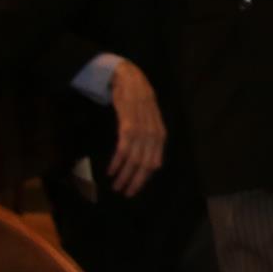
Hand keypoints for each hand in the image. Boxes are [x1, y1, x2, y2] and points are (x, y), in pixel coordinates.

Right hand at [105, 58, 166, 197]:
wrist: (130, 79)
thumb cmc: (138, 102)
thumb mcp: (149, 121)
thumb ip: (149, 140)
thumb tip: (148, 162)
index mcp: (161, 135)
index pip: (155, 164)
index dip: (144, 179)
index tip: (133, 190)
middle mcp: (154, 135)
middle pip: (145, 166)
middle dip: (134, 182)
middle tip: (123, 192)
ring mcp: (142, 130)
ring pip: (134, 160)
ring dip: (124, 175)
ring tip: (115, 185)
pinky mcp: (128, 126)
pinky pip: (123, 149)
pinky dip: (117, 162)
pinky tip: (111, 171)